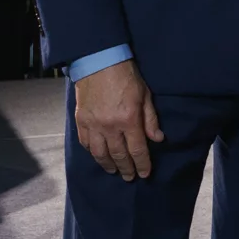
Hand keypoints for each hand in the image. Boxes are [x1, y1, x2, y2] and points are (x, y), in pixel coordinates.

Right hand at [73, 59, 163, 180]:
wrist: (99, 61)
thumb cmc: (126, 76)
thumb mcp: (145, 95)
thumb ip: (150, 119)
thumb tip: (157, 139)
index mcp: (129, 119)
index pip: (137, 150)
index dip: (142, 164)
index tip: (145, 174)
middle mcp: (110, 126)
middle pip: (119, 155)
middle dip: (126, 169)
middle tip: (129, 177)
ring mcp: (93, 125)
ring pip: (100, 154)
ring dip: (108, 165)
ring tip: (114, 171)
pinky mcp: (81, 120)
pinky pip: (85, 143)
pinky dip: (92, 153)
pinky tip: (98, 156)